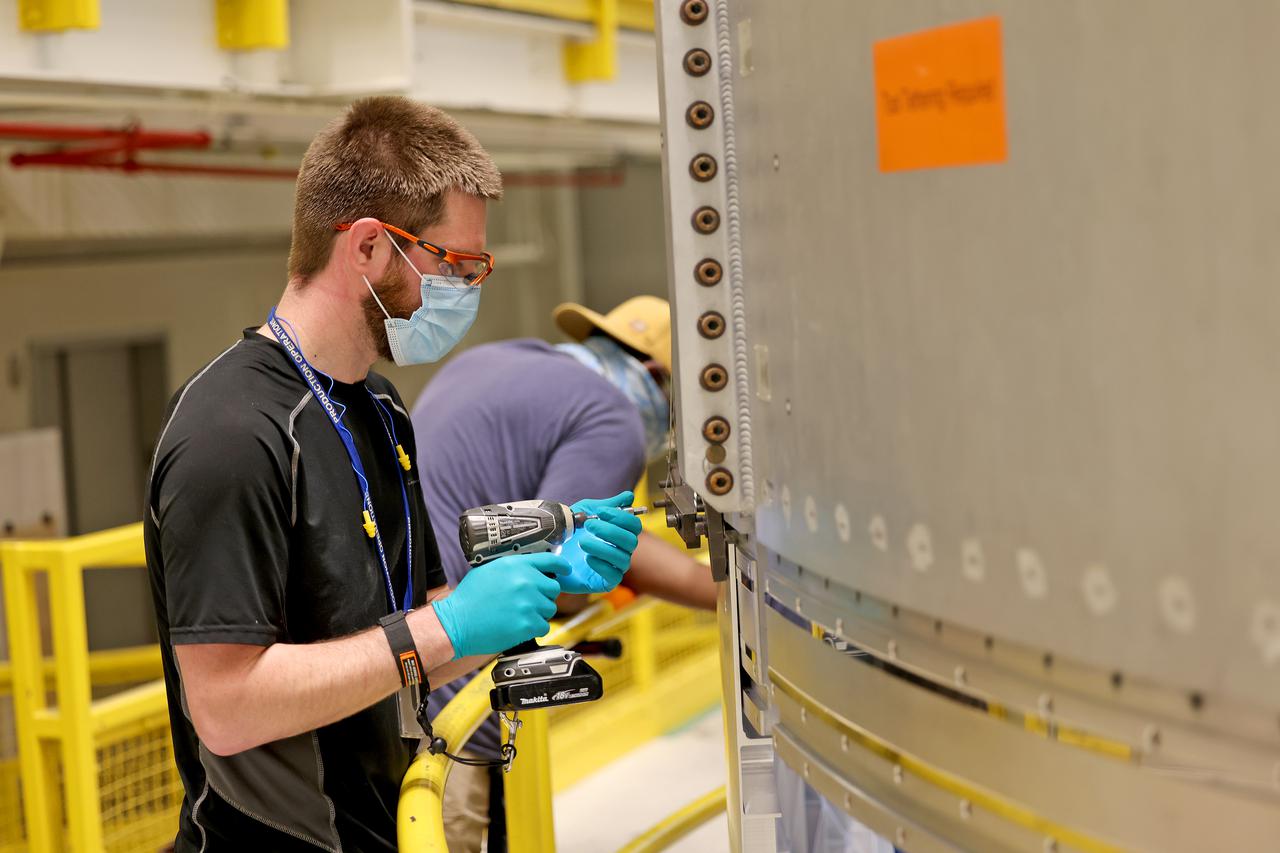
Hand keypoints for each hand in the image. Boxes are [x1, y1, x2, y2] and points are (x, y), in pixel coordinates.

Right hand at [431, 552, 568, 658]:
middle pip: (554, 588)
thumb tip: (533, 571)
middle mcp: (525, 581)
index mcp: (516, 565)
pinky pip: (543, 626)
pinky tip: (518, 626)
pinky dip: (534, 628)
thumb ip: (514, 568)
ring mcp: (528, 603)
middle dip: (544, 595)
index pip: (550, 561)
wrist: (456, 622)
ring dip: (539, 613)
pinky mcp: (528, 624)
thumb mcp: (490, 570)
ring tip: (518, 614)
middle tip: (529, 602)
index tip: (566, 570)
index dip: (562, 566)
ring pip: (549, 608)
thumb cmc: (469, 598)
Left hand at [559, 492, 642, 593]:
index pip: (634, 525)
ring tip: (582, 542)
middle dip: (611, 531)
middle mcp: (621, 550)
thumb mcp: (584, 512)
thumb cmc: (568, 531)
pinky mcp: (606, 582)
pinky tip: (587, 559)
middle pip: (631, 541)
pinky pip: (614, 576)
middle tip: (589, 526)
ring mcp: (615, 567)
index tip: (601, 512)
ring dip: (603, 548)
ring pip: (623, 558)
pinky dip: (602, 565)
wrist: (548, 552)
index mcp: (619, 532)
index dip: (621, 517)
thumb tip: (629, 496)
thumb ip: (606, 505)